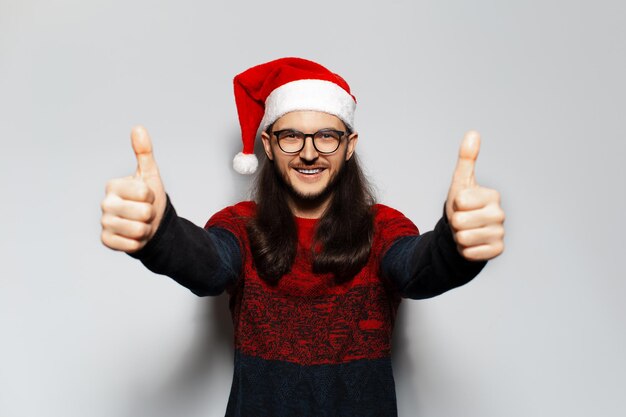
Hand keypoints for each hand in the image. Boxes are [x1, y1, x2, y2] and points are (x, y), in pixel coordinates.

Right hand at [100, 126, 166, 252]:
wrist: (147, 224)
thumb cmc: (148, 198)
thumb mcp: (149, 175)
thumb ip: (144, 153)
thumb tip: (138, 127)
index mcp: (113, 185)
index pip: (145, 193)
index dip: (152, 197)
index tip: (147, 197)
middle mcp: (105, 203)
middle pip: (143, 213)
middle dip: (151, 215)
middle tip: (145, 213)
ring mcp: (104, 222)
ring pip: (138, 230)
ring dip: (146, 229)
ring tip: (141, 224)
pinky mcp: (106, 240)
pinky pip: (130, 245)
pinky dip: (138, 242)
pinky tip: (134, 236)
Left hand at [445, 131, 504, 260]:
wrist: (466, 231)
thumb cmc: (463, 205)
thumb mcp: (461, 182)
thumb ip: (467, 159)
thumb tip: (473, 133)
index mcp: (492, 195)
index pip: (459, 201)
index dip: (454, 204)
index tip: (462, 205)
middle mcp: (500, 214)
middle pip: (459, 221)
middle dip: (455, 223)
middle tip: (462, 220)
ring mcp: (500, 233)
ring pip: (463, 238)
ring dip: (459, 236)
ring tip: (466, 231)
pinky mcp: (497, 251)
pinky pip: (470, 253)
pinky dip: (465, 250)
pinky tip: (472, 244)